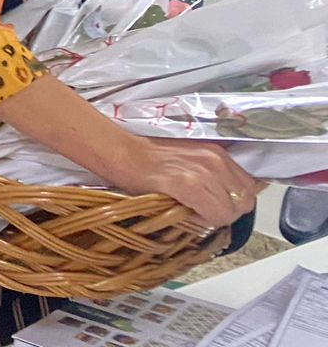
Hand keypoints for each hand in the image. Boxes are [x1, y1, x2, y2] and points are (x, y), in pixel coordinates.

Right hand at [103, 137, 263, 228]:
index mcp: (218, 153)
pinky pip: (216, 215)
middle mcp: (216, 161)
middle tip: (207, 209)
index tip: (218, 201)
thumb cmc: (151, 158)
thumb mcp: (191, 159)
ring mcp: (205, 173)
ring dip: (217, 216)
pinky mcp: (190, 186)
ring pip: (232, 211)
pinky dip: (205, 219)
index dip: (235, 199)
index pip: (250, 186)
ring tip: (195, 210)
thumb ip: (214, 172)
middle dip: (230, 210)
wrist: (124, 155)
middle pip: (245, 200)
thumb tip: (228, 194)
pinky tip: (187, 212)